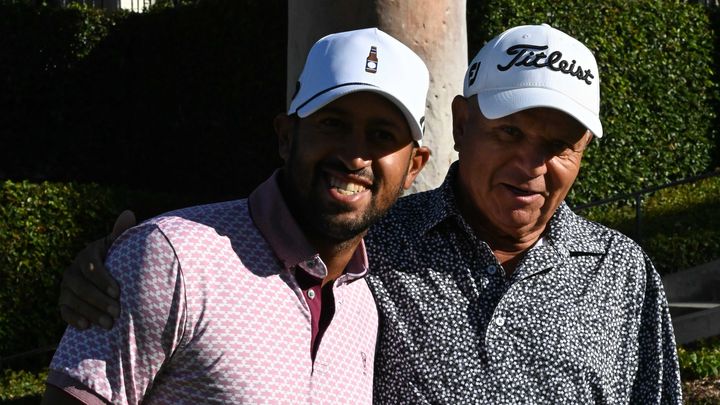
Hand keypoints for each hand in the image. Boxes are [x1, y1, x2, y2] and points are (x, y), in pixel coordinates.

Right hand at [59, 210, 135, 329]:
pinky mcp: (63, 302)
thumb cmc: (117, 259)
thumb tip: (129, 213)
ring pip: (73, 300)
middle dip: (100, 300)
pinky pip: (64, 311)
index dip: (104, 280)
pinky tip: (86, 327)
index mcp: (87, 255)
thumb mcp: (119, 246)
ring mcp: (66, 287)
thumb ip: (122, 233)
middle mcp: (72, 271)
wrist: (107, 278)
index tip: (118, 292)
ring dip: (90, 312)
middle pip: (81, 287)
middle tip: (118, 312)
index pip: (91, 267)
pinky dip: (73, 319)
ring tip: (109, 324)